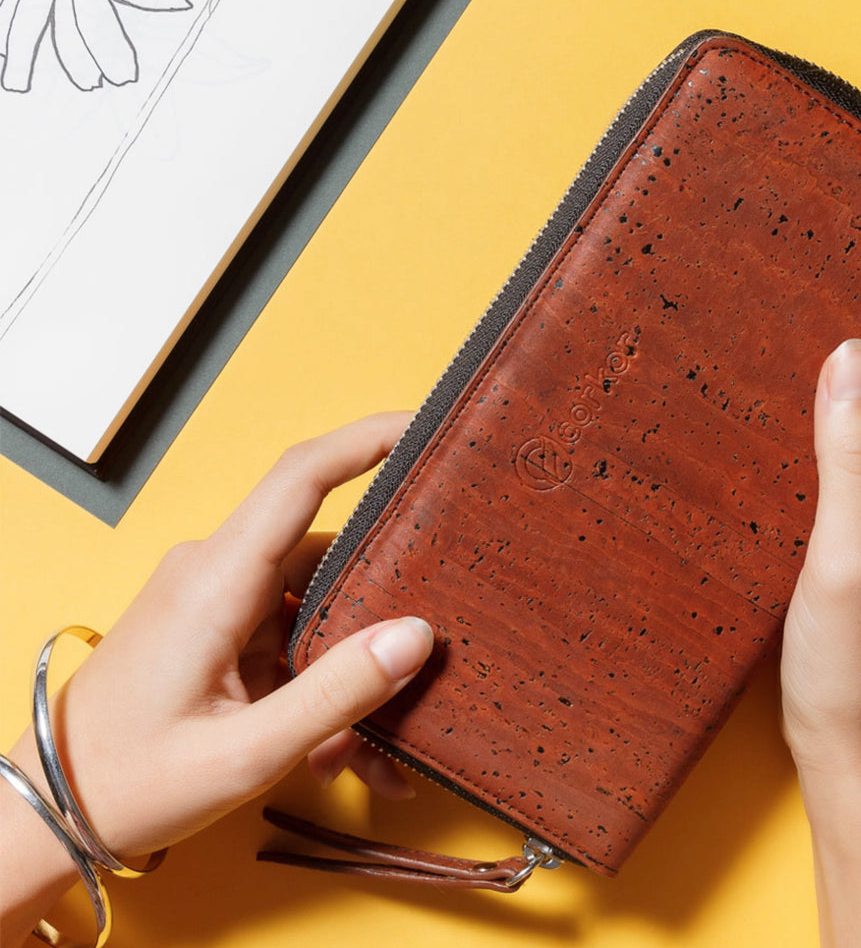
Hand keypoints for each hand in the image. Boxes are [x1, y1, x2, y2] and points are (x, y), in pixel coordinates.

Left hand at [6, 414, 432, 863]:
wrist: (49, 809)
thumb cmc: (130, 782)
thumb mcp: (245, 754)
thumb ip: (336, 694)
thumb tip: (415, 636)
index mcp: (216, 580)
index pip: (301, 476)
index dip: (368, 440)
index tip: (427, 426)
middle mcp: (217, 572)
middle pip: (329, 550)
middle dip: (384, 602)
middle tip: (435, 648)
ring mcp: (218, 598)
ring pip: (317, 602)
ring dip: (352, 662)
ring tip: (380, 739)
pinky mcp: (220, 626)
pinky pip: (293, 633)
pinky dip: (323, 681)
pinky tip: (342, 748)